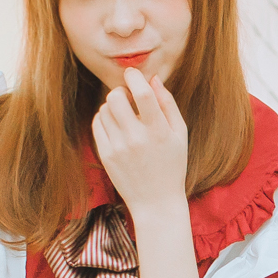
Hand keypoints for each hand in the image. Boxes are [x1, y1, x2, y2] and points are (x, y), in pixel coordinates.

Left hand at [90, 67, 190, 208]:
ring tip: (124, 115)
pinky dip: (104, 118)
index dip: (135, 77)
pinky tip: (116, 125)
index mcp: (158, 132)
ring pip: (104, 109)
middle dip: (121, 91)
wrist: (156, 202)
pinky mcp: (106, 156)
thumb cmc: (172, 165)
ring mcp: (118, 148)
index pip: (142, 94)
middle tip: (128, 97)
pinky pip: (97, 124)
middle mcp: (136, 139)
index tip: (133, 74)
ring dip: (113, 105)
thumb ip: (167, 103)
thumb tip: (152, 78)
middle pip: (116, 97)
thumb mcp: (180, 134)